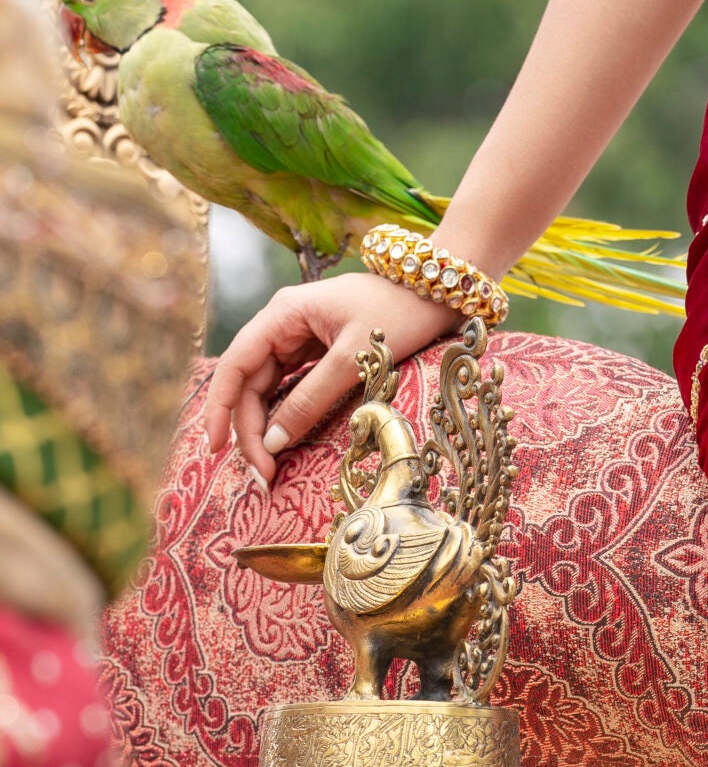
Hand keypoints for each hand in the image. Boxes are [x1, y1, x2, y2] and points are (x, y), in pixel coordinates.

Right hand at [203, 272, 456, 482]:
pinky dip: (283, 416)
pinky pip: (288, 387)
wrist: (433, 292)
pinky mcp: (316, 351)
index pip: (236, 365)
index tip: (216, 449)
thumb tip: (272, 441)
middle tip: (261, 475)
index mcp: (283, 314)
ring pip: (266, 388)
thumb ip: (311, 399)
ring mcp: (298, 337)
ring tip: (267, 468)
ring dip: (263, 427)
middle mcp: (282, 324)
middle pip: (248, 383)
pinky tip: (282, 443)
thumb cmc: (398, 314)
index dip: (221, 409)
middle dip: (248, 429)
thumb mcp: (354, 360)